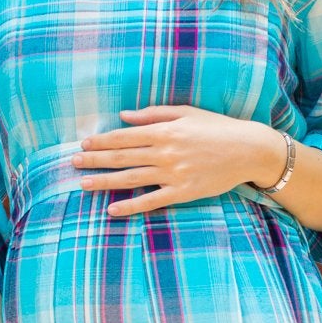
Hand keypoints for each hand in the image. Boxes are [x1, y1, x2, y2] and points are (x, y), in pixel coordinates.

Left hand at [72, 104, 282, 215]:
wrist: (248, 150)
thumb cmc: (217, 128)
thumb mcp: (186, 113)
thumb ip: (154, 114)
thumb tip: (124, 116)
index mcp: (165, 130)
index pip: (125, 136)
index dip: (101, 140)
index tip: (83, 144)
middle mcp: (165, 152)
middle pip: (122, 156)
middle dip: (95, 160)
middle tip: (72, 163)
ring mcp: (173, 173)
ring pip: (131, 178)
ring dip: (104, 182)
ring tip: (83, 184)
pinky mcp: (183, 192)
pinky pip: (151, 200)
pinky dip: (131, 205)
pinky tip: (112, 210)